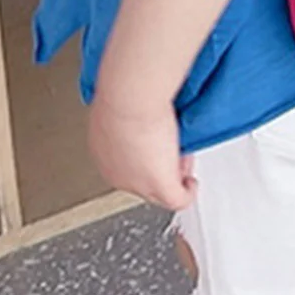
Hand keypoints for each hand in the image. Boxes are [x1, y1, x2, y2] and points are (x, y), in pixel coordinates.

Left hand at [89, 91, 196, 211]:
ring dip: (174, 176)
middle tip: (175, 150)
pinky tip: (191, 182)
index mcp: (103, 152)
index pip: (127, 164)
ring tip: (183, 158)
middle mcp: (116, 171)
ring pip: (160, 191)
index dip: (148, 155)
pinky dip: (187, 192)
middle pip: (143, 180)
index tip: (160, 142)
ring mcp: (136, 182)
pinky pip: (178, 200)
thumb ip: (128, 116)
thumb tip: (141, 110)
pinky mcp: (160, 186)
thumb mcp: (122, 106)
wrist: (131, 98)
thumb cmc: (124, 95)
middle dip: (162, 166)